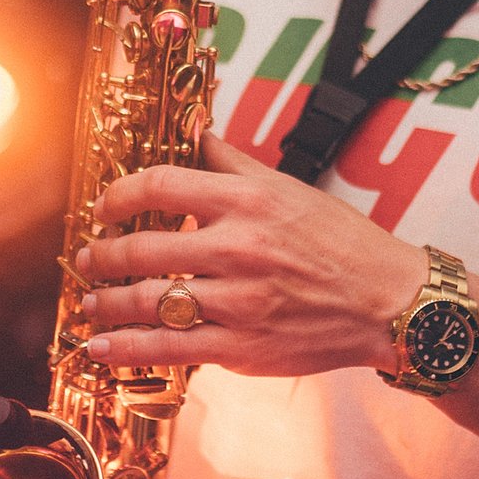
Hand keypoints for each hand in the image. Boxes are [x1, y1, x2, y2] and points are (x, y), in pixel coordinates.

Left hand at [76, 132, 428, 373]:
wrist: (391, 305)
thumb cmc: (344, 245)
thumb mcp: (289, 190)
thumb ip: (233, 163)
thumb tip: (196, 130)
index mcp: (248, 203)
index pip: (161, 185)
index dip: (119, 195)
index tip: (104, 206)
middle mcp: (238, 248)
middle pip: (143, 248)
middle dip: (102, 254)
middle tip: (87, 257)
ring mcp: (238, 301)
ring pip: (147, 301)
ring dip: (105, 302)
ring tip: (89, 301)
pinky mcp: (242, 347)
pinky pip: (169, 348)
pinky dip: (126, 349)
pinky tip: (100, 348)